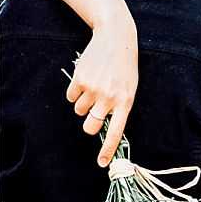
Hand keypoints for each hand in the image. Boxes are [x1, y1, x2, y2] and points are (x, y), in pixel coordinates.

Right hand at [66, 11, 137, 166]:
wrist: (116, 38)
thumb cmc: (124, 66)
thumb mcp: (129, 87)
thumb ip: (118, 106)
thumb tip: (102, 127)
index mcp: (126, 101)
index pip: (116, 131)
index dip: (108, 149)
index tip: (102, 163)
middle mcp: (109, 97)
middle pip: (90, 126)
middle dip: (88, 124)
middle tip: (93, 113)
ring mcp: (94, 89)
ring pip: (79, 111)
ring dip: (83, 103)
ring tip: (94, 86)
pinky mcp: (80, 80)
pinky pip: (71, 97)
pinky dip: (75, 92)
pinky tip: (86, 79)